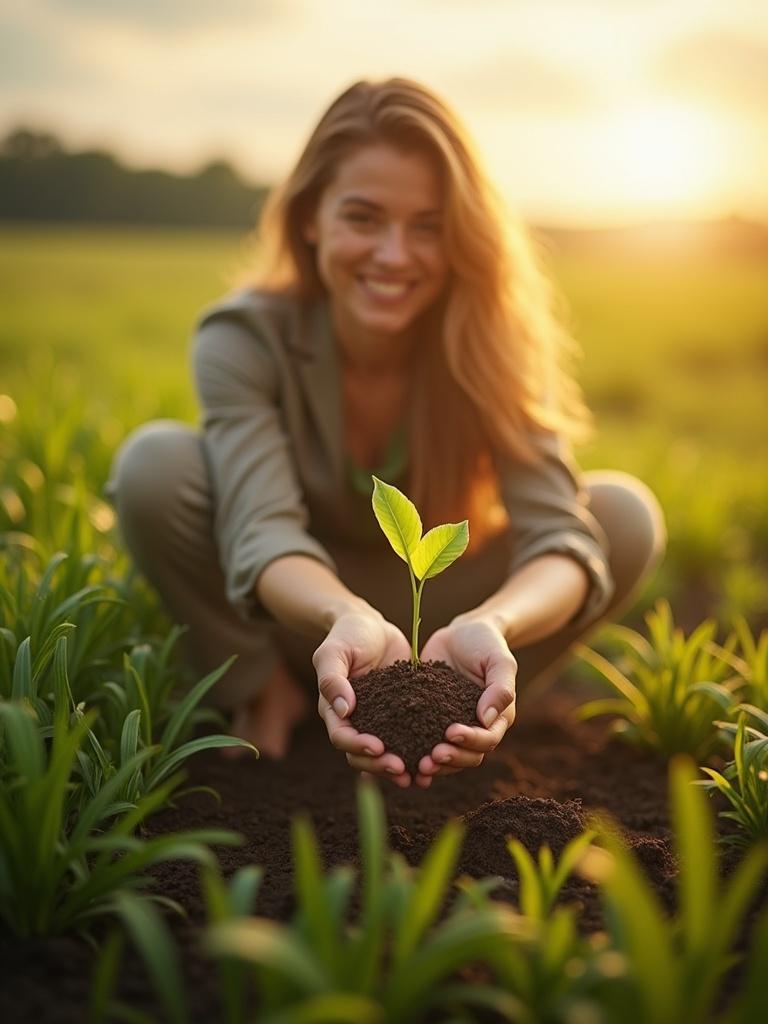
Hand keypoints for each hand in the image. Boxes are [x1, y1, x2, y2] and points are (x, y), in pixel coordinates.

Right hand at [313, 609, 413, 786]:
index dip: (357, 746)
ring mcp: (378, 721)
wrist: (371, 625)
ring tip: (419, 775)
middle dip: (380, 765)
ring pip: (384, 754)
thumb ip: (332, 679)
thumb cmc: (348, 634)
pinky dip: (418, 751)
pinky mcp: (400, 715)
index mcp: (334, 710)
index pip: (342, 736)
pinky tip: (436, 760)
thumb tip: (342, 710)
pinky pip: (407, 738)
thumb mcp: (335, 651)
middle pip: (362, 755)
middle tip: (402, 768)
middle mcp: (355, 721)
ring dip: (399, 767)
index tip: (378, 747)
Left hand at [415, 614, 516, 788]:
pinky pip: (421, 741)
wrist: (462, 632)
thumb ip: (500, 688)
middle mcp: (474, 728)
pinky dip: (411, 754)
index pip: (486, 739)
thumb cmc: (486, 643)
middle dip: (450, 759)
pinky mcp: (428, 720)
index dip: (470, 741)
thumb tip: (486, 719)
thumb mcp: (499, 660)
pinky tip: (394, 759)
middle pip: (467, 756)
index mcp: (496, 718)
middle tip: (430, 758)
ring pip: (445, 757)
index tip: (451, 733)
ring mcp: (450, 726)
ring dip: (433, 765)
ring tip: (416, 766)